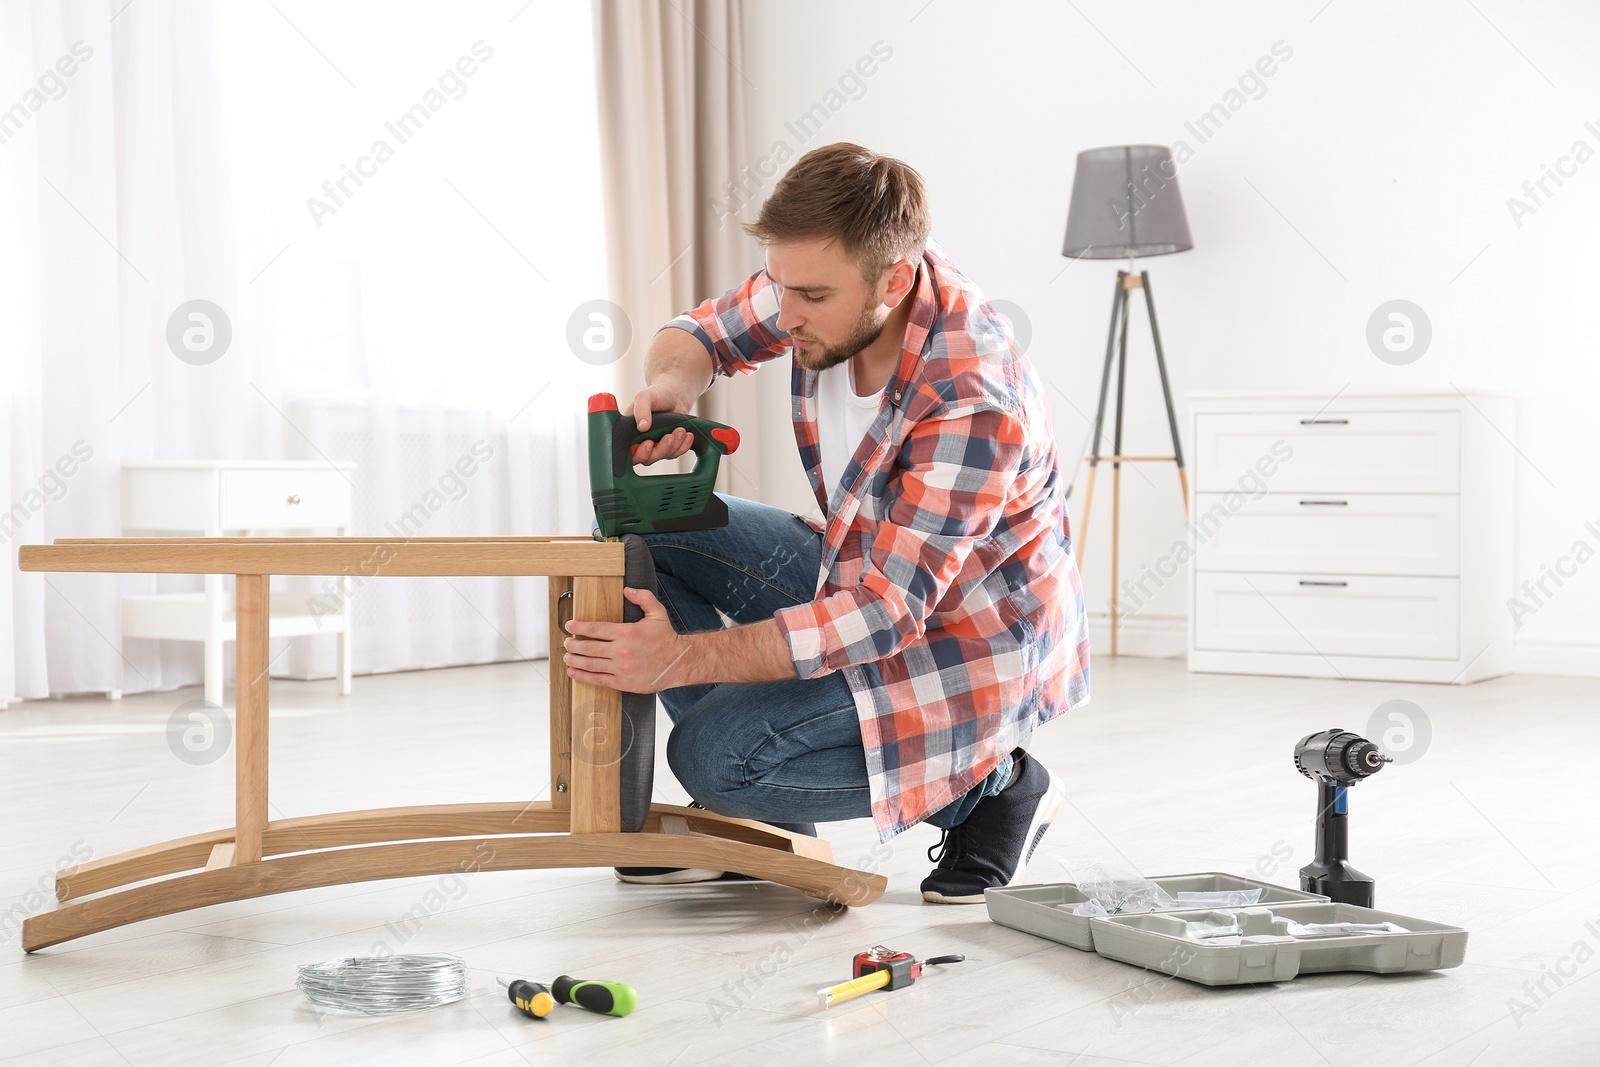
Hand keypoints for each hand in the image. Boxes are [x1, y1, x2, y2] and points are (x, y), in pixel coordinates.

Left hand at [562, 587, 692, 693]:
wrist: (678, 663)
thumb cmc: (666, 639)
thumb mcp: (658, 613)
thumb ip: (643, 598)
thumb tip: (627, 589)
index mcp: (627, 632)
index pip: (595, 629)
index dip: (578, 627)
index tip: (569, 626)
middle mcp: (621, 651)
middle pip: (588, 648)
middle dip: (573, 645)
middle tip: (567, 643)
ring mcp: (621, 668)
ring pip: (590, 664)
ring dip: (574, 661)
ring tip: (567, 657)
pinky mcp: (622, 682)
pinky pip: (598, 679)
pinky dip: (583, 676)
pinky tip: (574, 673)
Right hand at [625, 385, 693, 465]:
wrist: (674, 394)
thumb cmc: (655, 395)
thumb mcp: (644, 397)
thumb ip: (641, 410)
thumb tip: (642, 427)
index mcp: (629, 433)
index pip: (629, 453)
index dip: (638, 453)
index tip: (648, 443)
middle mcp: (641, 442)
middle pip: (647, 459)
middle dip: (660, 450)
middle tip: (668, 436)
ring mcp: (656, 445)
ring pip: (663, 456)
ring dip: (674, 445)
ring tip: (680, 430)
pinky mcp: (670, 446)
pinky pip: (676, 453)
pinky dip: (683, 446)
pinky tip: (687, 436)